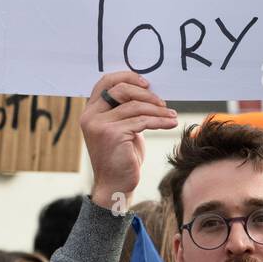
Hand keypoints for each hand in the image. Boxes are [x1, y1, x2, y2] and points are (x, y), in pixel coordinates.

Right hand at [81, 71, 177, 210]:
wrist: (116, 185)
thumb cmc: (122, 156)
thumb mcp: (122, 128)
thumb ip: (125, 110)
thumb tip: (148, 91)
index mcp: (90, 111)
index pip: (105, 82)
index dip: (127, 77)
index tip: (147, 84)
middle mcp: (91, 116)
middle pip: (121, 89)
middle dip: (146, 94)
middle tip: (163, 104)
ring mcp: (100, 125)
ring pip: (135, 106)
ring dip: (158, 110)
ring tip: (172, 116)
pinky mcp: (112, 134)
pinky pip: (142, 121)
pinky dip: (160, 121)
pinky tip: (171, 123)